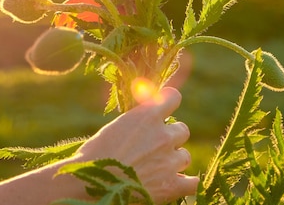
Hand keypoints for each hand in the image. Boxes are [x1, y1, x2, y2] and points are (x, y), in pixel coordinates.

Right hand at [76, 87, 198, 203]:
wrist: (91, 183)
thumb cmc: (95, 155)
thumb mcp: (114, 127)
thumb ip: (136, 120)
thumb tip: (146, 115)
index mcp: (148, 116)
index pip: (174, 97)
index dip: (169, 103)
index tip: (164, 109)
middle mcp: (163, 135)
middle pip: (182, 130)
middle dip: (171, 137)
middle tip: (156, 147)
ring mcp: (169, 161)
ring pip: (185, 156)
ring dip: (174, 160)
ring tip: (157, 168)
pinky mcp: (171, 185)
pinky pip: (193, 182)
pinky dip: (187, 182)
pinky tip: (180, 183)